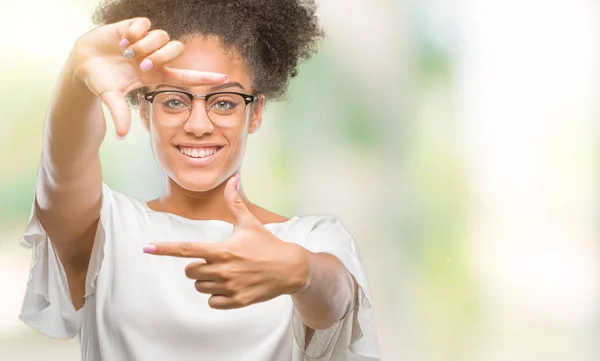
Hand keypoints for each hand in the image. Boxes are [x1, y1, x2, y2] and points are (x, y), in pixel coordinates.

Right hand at [70, 17, 227, 137]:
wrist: (82, 63)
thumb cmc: (101, 82)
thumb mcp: (111, 98)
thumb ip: (119, 114)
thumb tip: (121, 136)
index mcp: (156, 75)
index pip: (186, 76)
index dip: (205, 77)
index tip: (225, 79)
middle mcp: (155, 57)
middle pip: (176, 49)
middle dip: (161, 56)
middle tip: (141, 64)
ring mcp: (145, 42)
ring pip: (162, 36)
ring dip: (146, 45)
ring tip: (126, 52)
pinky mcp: (133, 27)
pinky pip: (145, 24)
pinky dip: (135, 31)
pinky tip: (122, 40)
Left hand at [144, 175, 309, 308]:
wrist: (290, 268)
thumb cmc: (267, 244)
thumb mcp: (250, 223)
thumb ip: (235, 203)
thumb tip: (232, 179)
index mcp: (222, 250)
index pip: (187, 249)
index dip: (164, 249)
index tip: (147, 248)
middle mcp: (223, 270)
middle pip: (190, 271)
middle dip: (196, 265)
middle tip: (214, 259)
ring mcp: (230, 287)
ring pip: (200, 287)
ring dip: (207, 280)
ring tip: (226, 272)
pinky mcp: (237, 301)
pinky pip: (212, 302)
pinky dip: (216, 296)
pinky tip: (230, 286)